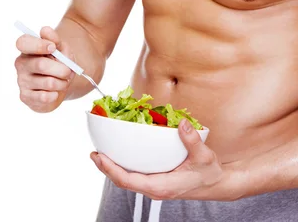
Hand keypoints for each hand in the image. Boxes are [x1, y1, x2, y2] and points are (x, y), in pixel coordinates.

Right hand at [14, 26, 74, 112]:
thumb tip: (45, 30)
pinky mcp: (25, 96)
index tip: (53, 48)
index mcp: (27, 48)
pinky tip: (54, 92)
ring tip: (63, 82)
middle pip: (40, 64)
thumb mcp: (62, 49)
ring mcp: (21, 80)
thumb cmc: (59, 64)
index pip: (23, 43)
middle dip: (62, 69)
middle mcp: (21, 63)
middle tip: (68, 72)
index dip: (38, 45)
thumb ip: (55, 39)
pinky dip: (55, 95)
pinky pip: (44, 97)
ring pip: (47, 82)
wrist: (59, 85)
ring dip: (62, 83)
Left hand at [90, 119, 245, 200]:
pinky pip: (134, 176)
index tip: (99, 157)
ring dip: (111, 168)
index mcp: (161, 187)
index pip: (128, 181)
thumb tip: (183, 124)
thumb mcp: (204, 156)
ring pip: (126, 180)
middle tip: (94, 153)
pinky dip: (122, 167)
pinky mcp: (155, 181)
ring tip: (100, 154)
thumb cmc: (210, 173)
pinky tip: (118, 155)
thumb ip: (192, 141)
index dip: (111, 170)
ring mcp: (154, 186)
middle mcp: (154, 189)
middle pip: (122, 182)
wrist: (219, 184)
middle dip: (105, 168)